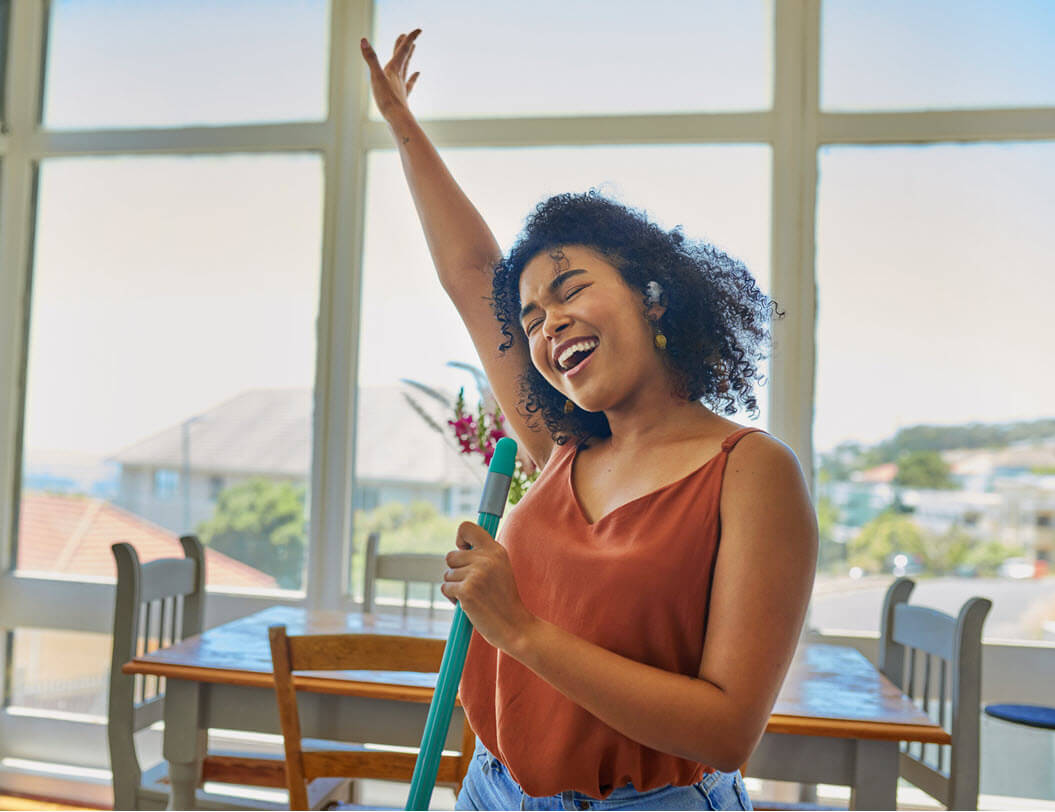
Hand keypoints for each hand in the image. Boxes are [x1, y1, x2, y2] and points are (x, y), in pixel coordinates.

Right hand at [360, 28, 421, 122]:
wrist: (397, 120)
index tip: (419, 29)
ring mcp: (401, 86)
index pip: (402, 50)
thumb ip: (371, 59)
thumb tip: (363, 40)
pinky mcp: (401, 97)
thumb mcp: (376, 77)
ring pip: (406, 68)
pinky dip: (413, 77)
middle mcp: (399, 76)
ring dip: (408, 57)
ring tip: (413, 48)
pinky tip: (417, 74)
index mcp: (393, 69)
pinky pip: (408, 83)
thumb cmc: (387, 100)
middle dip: (405, 45)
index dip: (409, 39)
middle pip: (404, 57)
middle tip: (408, 35)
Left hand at [441, 522, 537, 654]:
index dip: (460, 538)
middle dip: (456, 572)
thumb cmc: (503, 600)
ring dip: (455, 587)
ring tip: (475, 597)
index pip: (466, 527)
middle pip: (451, 555)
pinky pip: (446, 588)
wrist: (515, 626)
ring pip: (447, 574)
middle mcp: (486, 558)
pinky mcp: (466, 591)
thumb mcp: (500, 569)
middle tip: (473, 585)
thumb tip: (460, 547)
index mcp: (496, 550)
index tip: (463, 550)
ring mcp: (476, 574)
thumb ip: (483, 555)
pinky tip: (469, 605)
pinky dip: (452, 599)